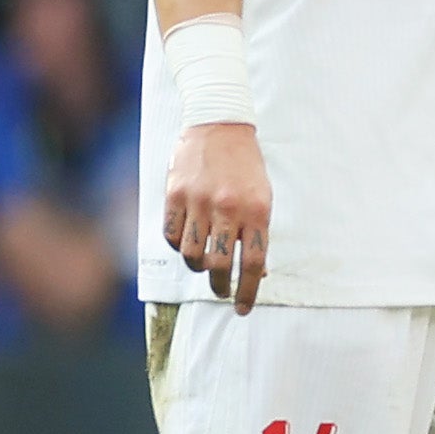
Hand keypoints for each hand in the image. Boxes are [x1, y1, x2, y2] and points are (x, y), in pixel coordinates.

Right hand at [163, 121, 273, 310]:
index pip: (253, 262)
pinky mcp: (174, 194)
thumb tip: (255, 272)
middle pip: (219, 264)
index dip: (248, 290)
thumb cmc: (246, 167)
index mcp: (257, 210)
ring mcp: (198, 201)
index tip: (243, 307)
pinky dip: (178, 246)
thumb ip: (257, 233)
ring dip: (198, 267)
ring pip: (191, 254)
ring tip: (205, 265)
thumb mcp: (263, 197)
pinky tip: (187, 243)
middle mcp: (227, 208)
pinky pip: (171, 235)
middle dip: (220, 285)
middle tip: (222, 290)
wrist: (220, 125)